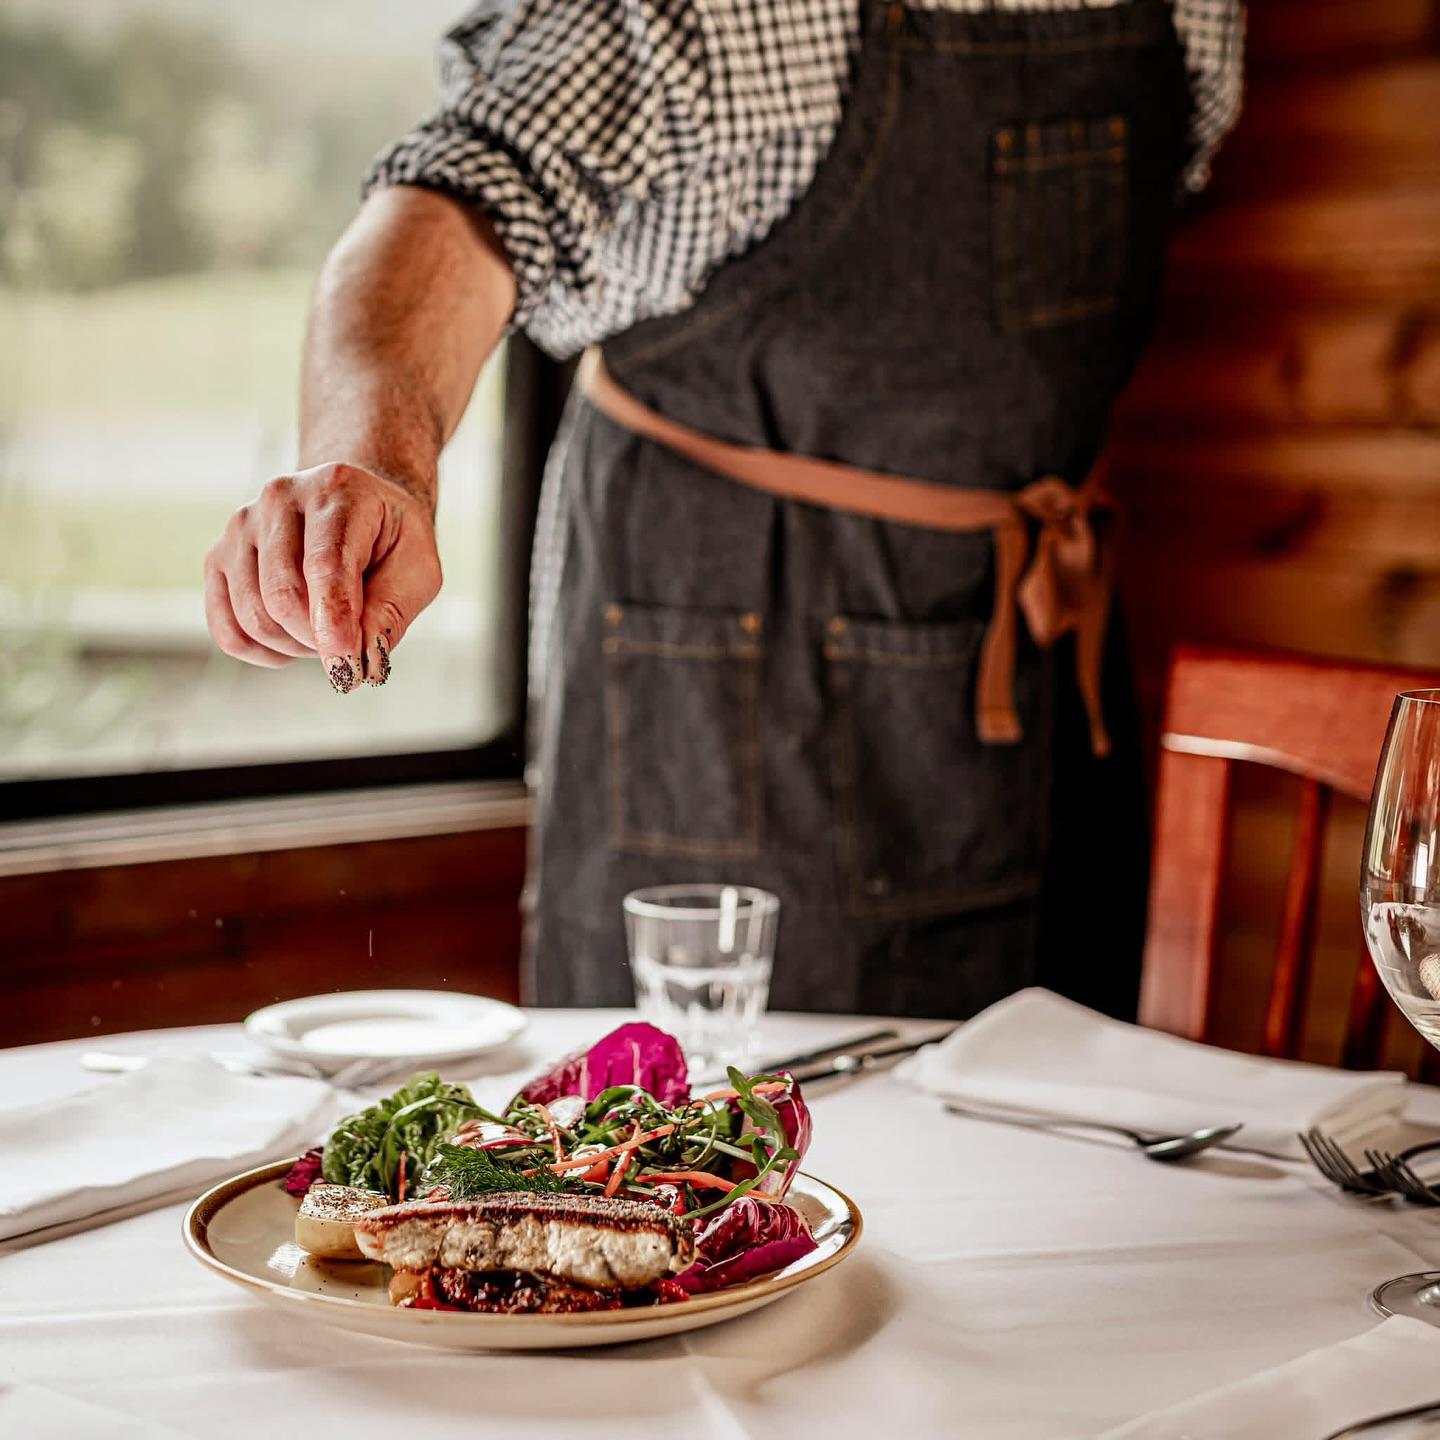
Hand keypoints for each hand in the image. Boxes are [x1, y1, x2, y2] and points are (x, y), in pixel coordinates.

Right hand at [204, 461, 441, 691]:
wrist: (357, 505)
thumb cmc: (390, 538)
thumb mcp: (417, 568)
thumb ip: (391, 612)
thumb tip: (365, 663)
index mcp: (337, 491)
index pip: (325, 566)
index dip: (335, 624)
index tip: (348, 669)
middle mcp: (279, 499)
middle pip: (283, 597)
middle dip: (320, 641)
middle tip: (351, 643)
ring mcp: (241, 526)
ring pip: (253, 617)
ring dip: (295, 647)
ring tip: (326, 630)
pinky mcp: (219, 556)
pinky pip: (226, 629)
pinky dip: (261, 652)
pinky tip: (291, 642)